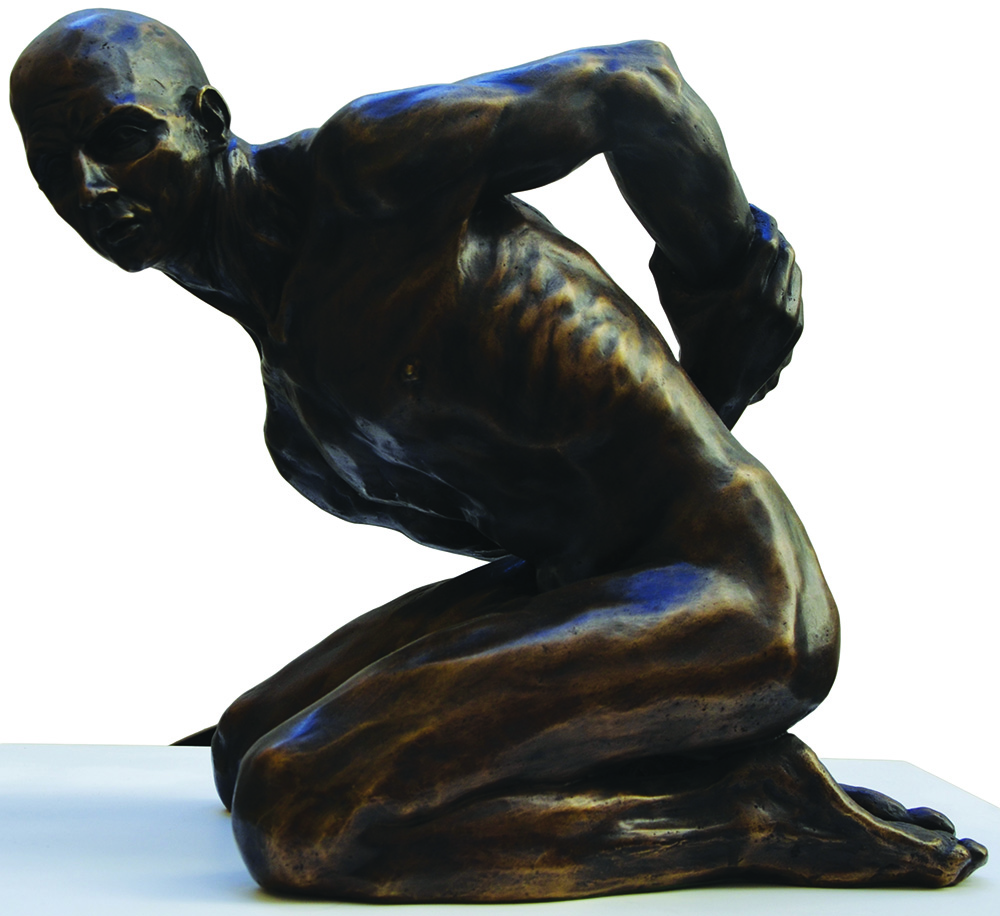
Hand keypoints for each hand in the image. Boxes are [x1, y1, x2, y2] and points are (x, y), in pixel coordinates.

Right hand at [650, 205, 802, 428]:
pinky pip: (797, 294)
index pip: (770, 245)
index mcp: (748, 296)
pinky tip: (774, 277)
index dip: (765, 227)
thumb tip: (657, 240)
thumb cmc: (693, 342)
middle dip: (776, 240)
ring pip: (796, 274)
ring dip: (784, 260)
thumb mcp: (676, 306)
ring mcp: (788, 319)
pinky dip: (787, 283)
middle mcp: (774, 306)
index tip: (757, 218)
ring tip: (770, 252)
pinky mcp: (795, 330)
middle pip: (787, 256)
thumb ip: (663, 269)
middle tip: (764, 230)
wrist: (718, 385)